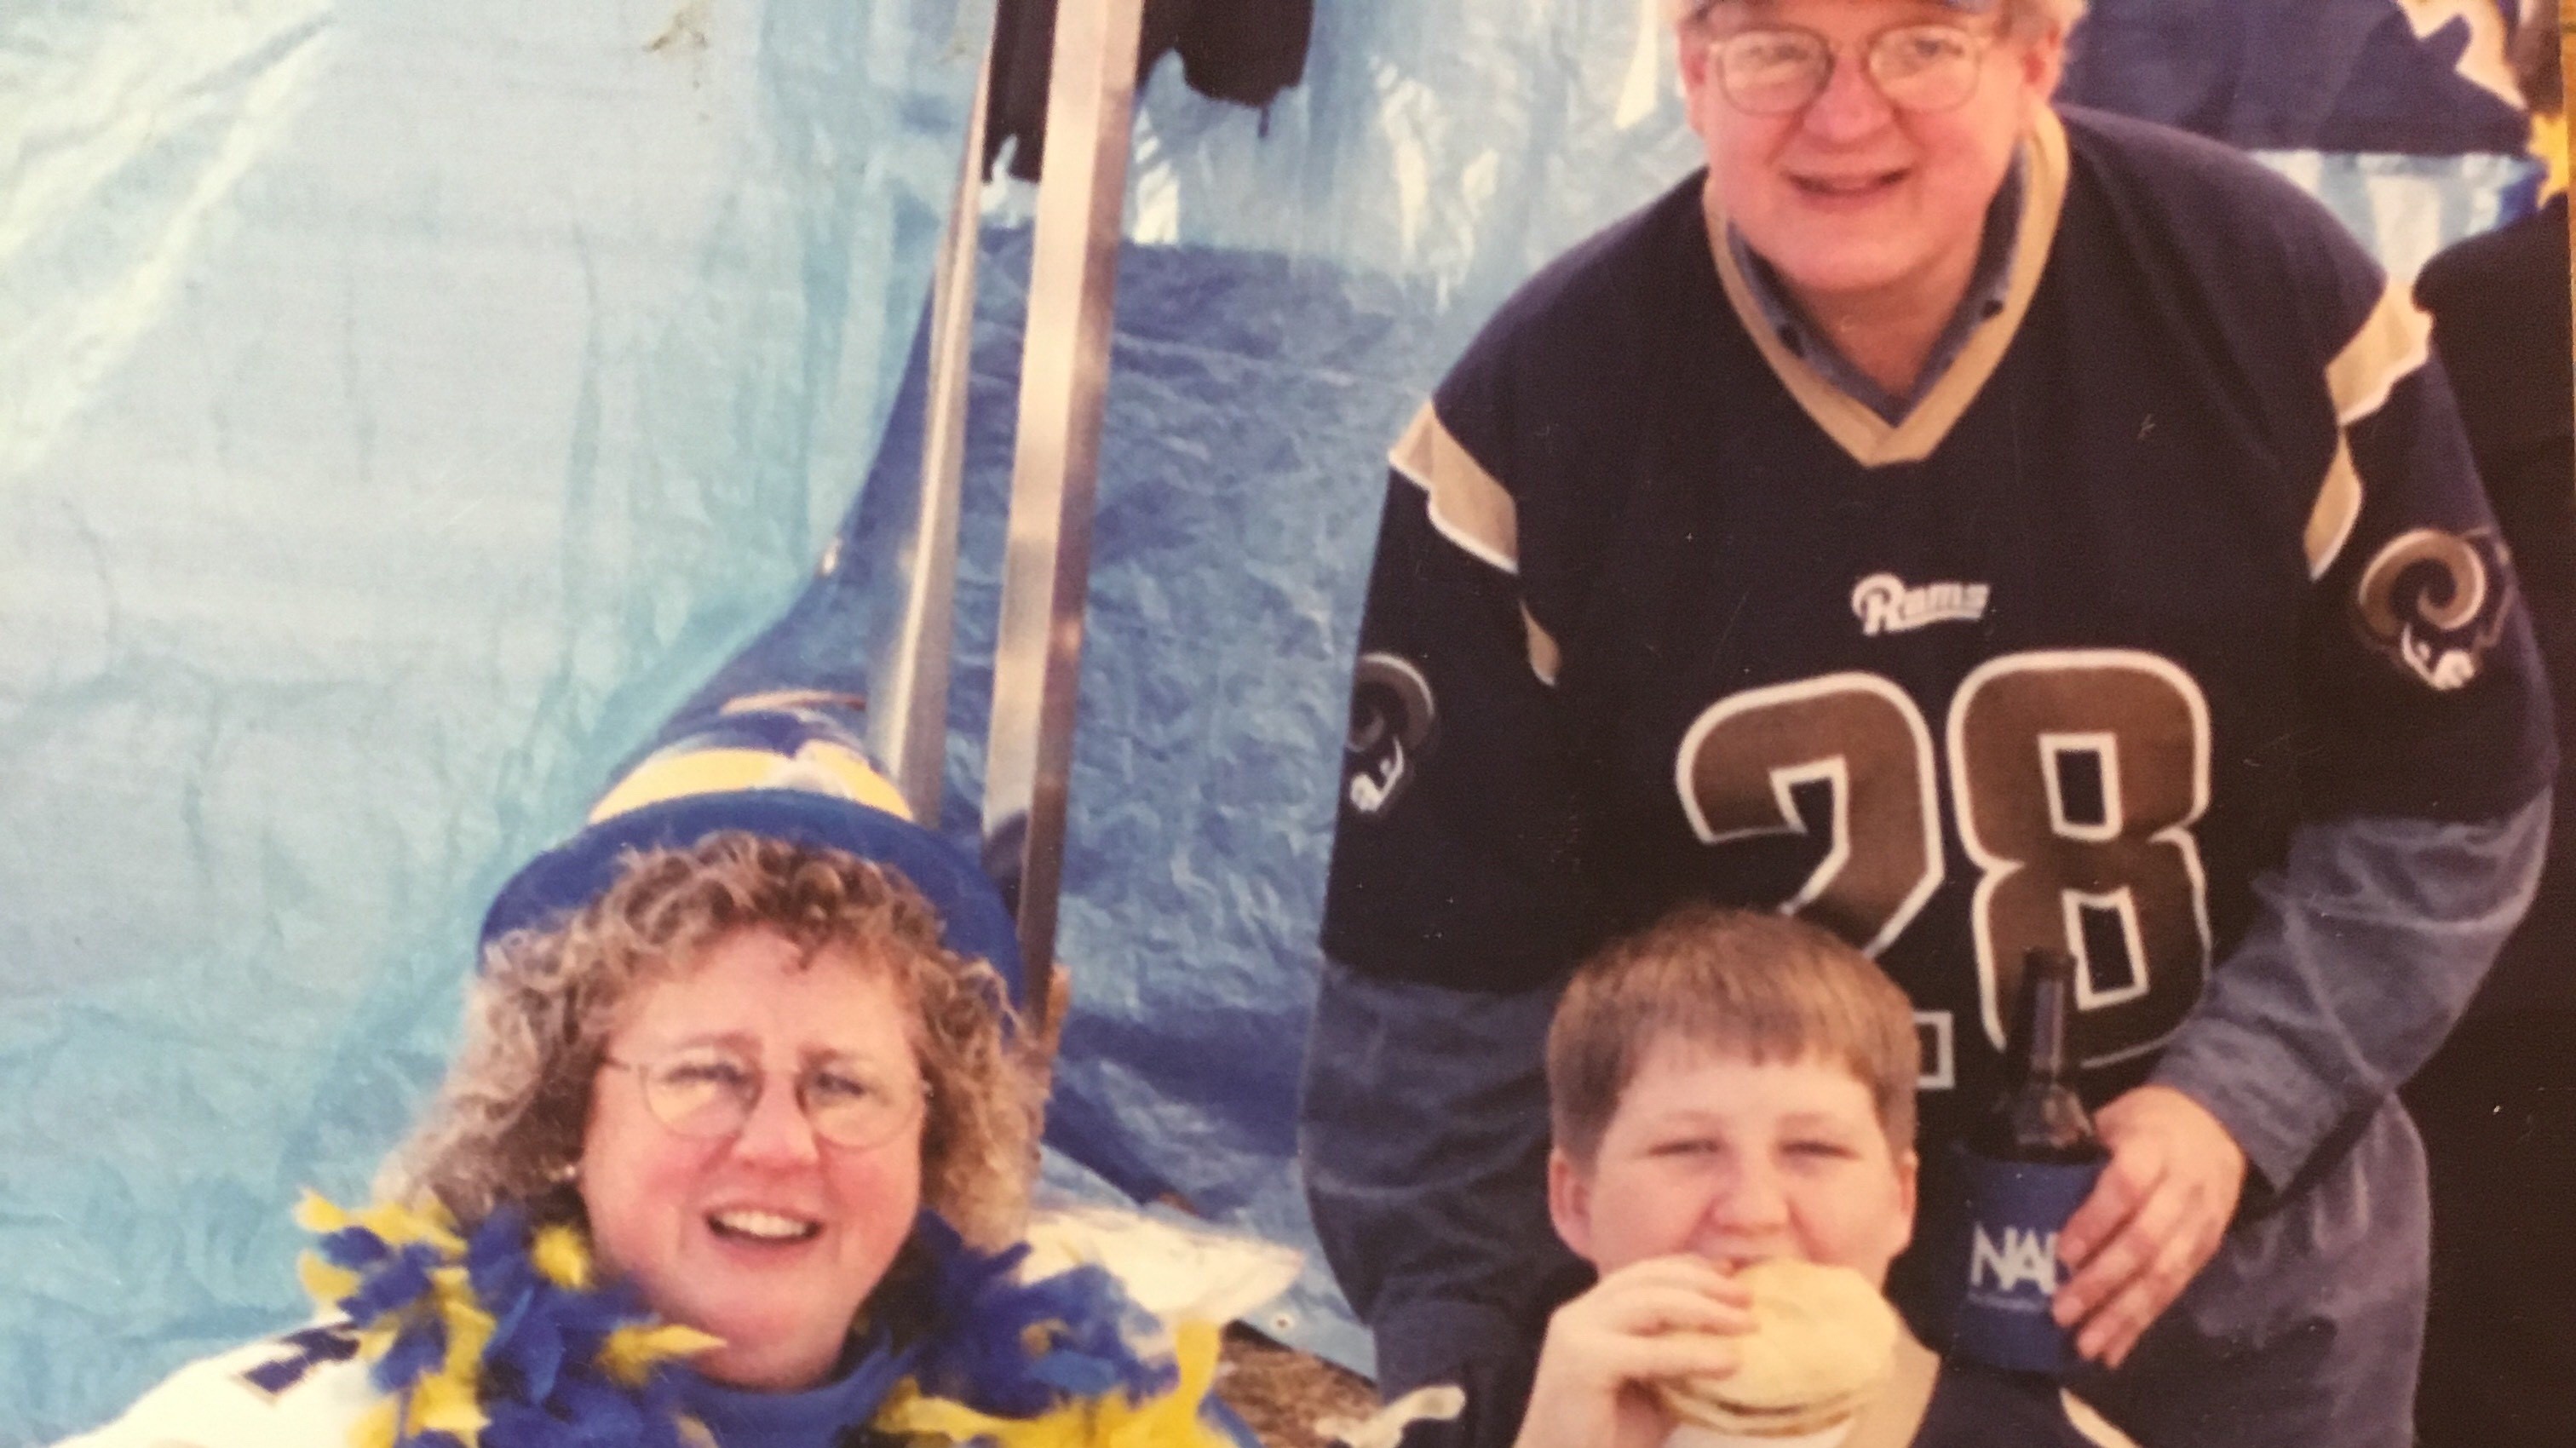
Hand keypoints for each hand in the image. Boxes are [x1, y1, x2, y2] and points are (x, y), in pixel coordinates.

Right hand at [1513, 1257, 1751, 1447]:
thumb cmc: (1608, 1435)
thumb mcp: (1653, 1386)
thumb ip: (1678, 1357)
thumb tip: (1734, 1340)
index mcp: (1593, 1312)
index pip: (1645, 1272)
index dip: (1691, 1267)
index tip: (1734, 1273)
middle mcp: (1579, 1313)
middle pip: (1649, 1278)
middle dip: (1704, 1283)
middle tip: (1748, 1299)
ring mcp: (1576, 1333)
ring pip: (1649, 1302)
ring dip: (1705, 1309)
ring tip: (1745, 1324)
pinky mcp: (1581, 1362)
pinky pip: (1648, 1350)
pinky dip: (1693, 1353)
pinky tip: (1727, 1362)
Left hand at [2052, 1085, 2245, 1367]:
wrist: (2222, 1124)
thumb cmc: (2149, 1121)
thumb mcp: (2114, 1117)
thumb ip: (2078, 1148)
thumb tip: (2021, 1182)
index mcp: (2153, 1148)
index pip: (2125, 1187)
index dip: (2095, 1221)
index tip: (2062, 1253)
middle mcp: (2182, 1190)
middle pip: (2145, 1242)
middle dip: (2102, 1282)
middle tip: (2061, 1312)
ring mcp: (2199, 1225)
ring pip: (2163, 1276)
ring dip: (2122, 1315)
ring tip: (2086, 1345)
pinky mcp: (2206, 1251)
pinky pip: (2175, 1291)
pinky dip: (2143, 1323)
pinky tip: (2115, 1348)